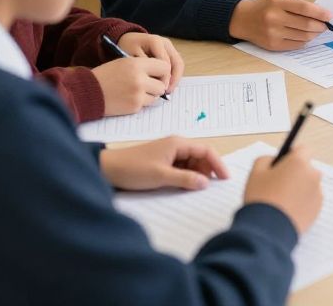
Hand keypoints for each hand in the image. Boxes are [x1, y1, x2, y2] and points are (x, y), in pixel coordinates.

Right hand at [92, 56, 171, 116]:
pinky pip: (147, 104)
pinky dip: (141, 102)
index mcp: (136, 64)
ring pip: (157, 95)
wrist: (88, 92)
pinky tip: (128, 98)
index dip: (163, 71)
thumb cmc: (106, 76)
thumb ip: (144, 66)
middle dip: (157, 85)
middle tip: (149, 85)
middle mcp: (139, 78)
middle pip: (163, 84)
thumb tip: (165, 74)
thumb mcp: (124, 62)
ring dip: (150, 94)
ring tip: (136, 91)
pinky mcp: (134, 106)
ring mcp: (137, 93)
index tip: (158, 75)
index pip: (164, 66)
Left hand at [99, 136, 228, 190]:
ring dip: (196, 174)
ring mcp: (169, 153)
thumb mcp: (162, 176)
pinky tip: (184, 186)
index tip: (225, 178)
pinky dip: (186, 176)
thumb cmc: (133, 169)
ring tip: (196, 189)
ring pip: (191, 163)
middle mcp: (176, 145)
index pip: (206, 150)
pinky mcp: (162, 161)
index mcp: (178, 143)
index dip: (218, 163)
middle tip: (209, 187)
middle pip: (200, 156)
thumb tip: (206, 183)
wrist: (108, 169)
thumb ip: (186, 179)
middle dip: (207, 170)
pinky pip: (181, 167)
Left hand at [117, 32, 183, 92]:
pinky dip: (173, 75)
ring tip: (168, 89)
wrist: (127, 39)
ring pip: (178, 64)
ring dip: (175, 78)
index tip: (159, 88)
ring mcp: (169, 47)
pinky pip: (175, 64)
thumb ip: (143, 67)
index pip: (165, 63)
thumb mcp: (130, 57)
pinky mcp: (170, 52)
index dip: (164, 77)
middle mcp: (165, 43)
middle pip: (177, 62)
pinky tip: (167, 84)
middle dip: (174, 79)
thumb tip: (156, 81)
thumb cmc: (127, 47)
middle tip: (167, 91)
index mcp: (156, 41)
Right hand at [229, 0, 332, 51]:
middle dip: (320, 25)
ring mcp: (273, 33)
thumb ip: (298, 6)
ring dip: (314, 34)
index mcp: (278, 2)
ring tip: (316, 30)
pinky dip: (305, 41)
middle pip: (306, 25)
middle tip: (325, 25)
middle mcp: (274, 18)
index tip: (330, 15)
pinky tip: (305, 36)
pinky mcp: (273, 45)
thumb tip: (321, 15)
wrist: (242, 19)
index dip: (320, 13)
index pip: (304, 8)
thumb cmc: (265, 7)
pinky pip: (296, 45)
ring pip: (304, 36)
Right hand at [245, 145, 322, 232]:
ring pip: (307, 185)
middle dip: (294, 173)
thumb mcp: (255, 172)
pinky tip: (286, 210)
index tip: (283, 161)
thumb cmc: (261, 199)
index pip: (303, 149)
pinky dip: (301, 203)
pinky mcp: (317, 210)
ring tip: (280, 200)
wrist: (268, 230)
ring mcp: (317, 193)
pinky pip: (309, 201)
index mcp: (299, 162)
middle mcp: (313, 175)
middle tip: (277, 183)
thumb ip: (265, 159)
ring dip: (298, 188)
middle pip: (305, 168)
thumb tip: (273, 159)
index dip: (292, 154)